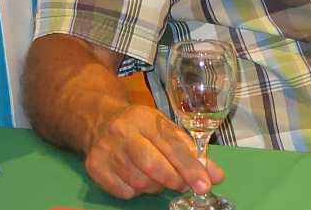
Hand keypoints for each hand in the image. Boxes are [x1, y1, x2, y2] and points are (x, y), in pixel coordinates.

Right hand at [81, 103, 225, 199]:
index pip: (171, 145)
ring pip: (140, 182)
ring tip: (156, 176)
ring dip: (155, 186)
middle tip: (183, 185)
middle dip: (174, 180)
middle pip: (153, 166)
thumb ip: (190, 150)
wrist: (98, 119)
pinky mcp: (94, 168)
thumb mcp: (164, 128)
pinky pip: (124, 192)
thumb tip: (216, 175)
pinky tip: (136, 178)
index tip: (205, 184)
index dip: (190, 167)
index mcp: (145, 118)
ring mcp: (106, 151)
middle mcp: (123, 132)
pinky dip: (136, 191)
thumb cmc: (139, 126)